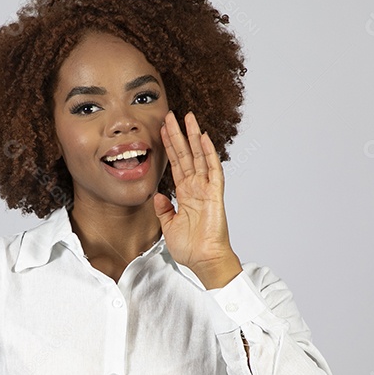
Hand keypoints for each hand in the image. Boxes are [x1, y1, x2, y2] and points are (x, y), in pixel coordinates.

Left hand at [153, 110, 241, 288]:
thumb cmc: (191, 247)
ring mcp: (206, 189)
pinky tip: (204, 139)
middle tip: (171, 114)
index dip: (169, 146)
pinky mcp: (215, 194)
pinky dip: (208, 154)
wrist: (204, 260)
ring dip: (193, 137)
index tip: (161, 129)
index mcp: (185, 194)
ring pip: (199, 156)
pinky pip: (213, 170)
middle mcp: (196, 187)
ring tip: (188, 117)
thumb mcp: (168, 226)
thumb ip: (163, 209)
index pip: (176, 164)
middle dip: (178, 134)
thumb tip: (158, 195)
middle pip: (186, 154)